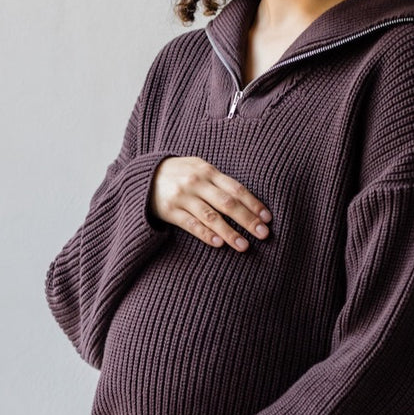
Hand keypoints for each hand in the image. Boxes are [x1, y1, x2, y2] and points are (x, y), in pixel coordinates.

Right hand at [148, 156, 271, 251]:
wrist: (145, 175)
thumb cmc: (180, 174)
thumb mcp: (199, 168)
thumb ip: (220, 181)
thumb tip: (249, 201)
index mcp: (208, 171)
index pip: (236, 189)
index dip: (253, 204)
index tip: (267, 218)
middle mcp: (196, 183)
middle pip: (227, 203)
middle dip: (247, 220)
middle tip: (263, 234)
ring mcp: (183, 197)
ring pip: (211, 217)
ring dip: (230, 232)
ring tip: (244, 246)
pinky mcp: (170, 210)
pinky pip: (191, 224)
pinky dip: (206, 234)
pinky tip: (219, 244)